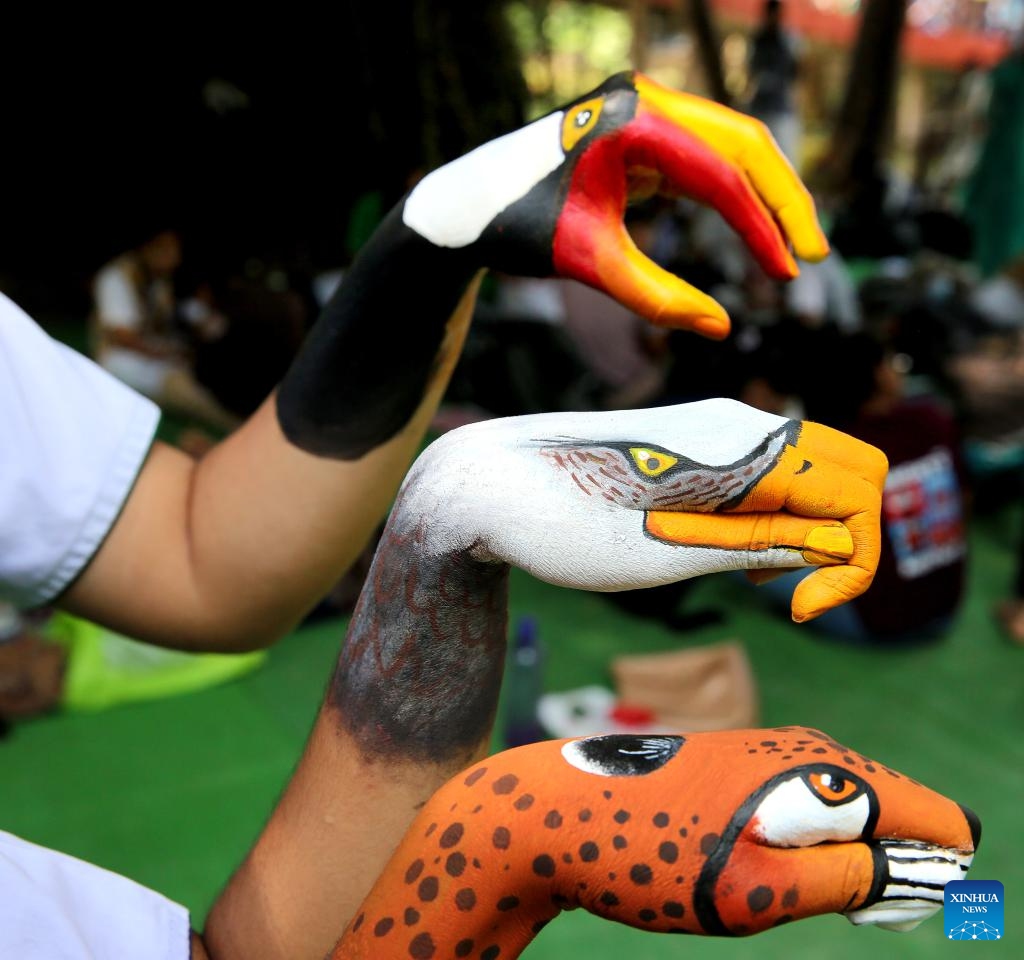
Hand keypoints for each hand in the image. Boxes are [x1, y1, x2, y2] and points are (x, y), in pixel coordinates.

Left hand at [333, 727, 977, 956]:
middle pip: (887, 806)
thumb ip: (844, 881)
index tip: (921, 895)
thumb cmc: (648, 856)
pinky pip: (798, 802)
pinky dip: (806, 840)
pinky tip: (770, 862)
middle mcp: (796, 748)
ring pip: (840, 806)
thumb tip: (903, 868)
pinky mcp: (730, 766)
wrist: (547, 816)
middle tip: (860, 905)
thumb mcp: (757, 892)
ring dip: (844, 855)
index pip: (924, 810)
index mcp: (816, 772)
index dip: (938, 859)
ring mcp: (760, 751)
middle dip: (892, 863)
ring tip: (799, 886)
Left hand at [402, 71, 828, 337]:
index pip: (721, 175)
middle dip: (783, 200)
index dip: (761, 229)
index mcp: (633, 122)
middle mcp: (644, 100)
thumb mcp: (590, 265)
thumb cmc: (519, 229)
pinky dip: (730, 191)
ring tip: (791, 248)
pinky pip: (703, 153)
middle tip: (812, 256)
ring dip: (763, 194)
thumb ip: (656, 298)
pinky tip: (749, 228)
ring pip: (729, 143)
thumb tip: (721, 327)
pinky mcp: (640, 126)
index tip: (786, 275)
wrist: (468, 204)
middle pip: (743, 143)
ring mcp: (643, 108)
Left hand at [420, 399, 884, 620]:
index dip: (853, 564)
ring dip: (805, 526)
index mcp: (741, 448)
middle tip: (778, 587)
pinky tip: (720, 546)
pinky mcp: (696, 438)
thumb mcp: (666, 554)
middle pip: (854, 470)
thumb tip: (843, 547)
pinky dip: (771, 512)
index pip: (860, 494)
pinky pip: (768, 469)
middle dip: (842, 537)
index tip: (798, 610)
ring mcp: (717, 425)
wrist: (488, 484)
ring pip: (812, 469)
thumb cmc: (566, 526)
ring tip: (739, 570)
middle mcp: (740, 422)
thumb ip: (761, 545)